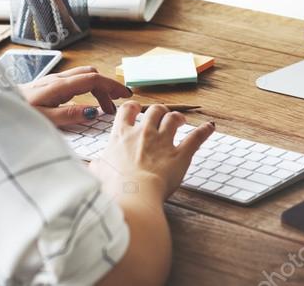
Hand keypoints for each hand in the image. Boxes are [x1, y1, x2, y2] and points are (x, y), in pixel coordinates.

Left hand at [18, 65, 131, 127]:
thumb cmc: (18, 114)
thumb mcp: (44, 120)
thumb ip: (69, 115)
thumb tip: (93, 112)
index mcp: (59, 86)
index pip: (93, 79)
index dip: (112, 86)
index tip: (125, 96)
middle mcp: (57, 79)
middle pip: (91, 75)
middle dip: (107, 87)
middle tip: (115, 106)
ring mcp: (52, 80)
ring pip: (83, 76)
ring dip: (97, 88)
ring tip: (103, 108)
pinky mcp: (47, 85)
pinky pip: (74, 81)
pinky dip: (86, 89)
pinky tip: (84, 104)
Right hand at [90, 102, 214, 201]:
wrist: (132, 195)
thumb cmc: (113, 187)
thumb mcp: (97, 173)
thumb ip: (97, 165)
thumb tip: (92, 166)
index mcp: (122, 135)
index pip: (128, 110)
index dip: (134, 108)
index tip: (137, 110)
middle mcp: (143, 133)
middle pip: (154, 110)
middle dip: (159, 111)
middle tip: (161, 116)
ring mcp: (163, 142)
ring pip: (173, 119)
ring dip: (178, 118)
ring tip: (181, 120)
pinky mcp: (180, 154)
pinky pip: (195, 138)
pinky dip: (204, 131)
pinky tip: (210, 127)